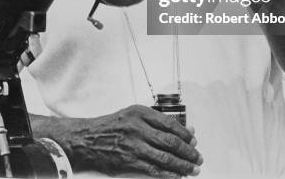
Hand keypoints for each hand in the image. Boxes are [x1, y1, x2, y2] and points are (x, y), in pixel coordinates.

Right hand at [67, 105, 202, 177]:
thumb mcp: (132, 116)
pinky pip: (154, 170)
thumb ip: (156, 122)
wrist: (87, 139)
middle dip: (188, 152)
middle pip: (170, 141)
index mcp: (139, 112)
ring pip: (166, 157)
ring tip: (193, 170)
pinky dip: (169, 175)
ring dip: (183, 165)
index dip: (185, 134)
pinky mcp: (130, 162)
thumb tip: (184, 130)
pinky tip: (177, 176)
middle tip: (197, 158)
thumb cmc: (110, 127)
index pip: (170, 123)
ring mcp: (134, 145)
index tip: (193, 141)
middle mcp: (138, 127)